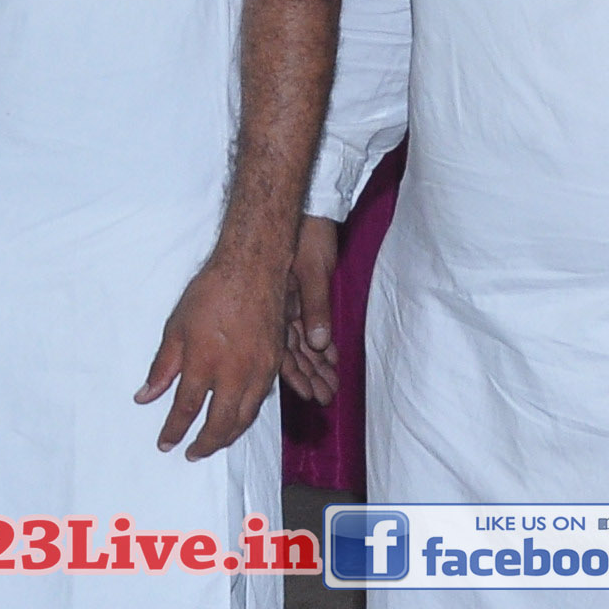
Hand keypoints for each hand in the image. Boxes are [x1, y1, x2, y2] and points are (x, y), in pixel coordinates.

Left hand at [138, 239, 289, 459]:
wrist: (253, 269)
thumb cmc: (210, 293)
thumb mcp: (176, 328)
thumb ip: (163, 367)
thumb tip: (145, 397)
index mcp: (204, 363)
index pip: (186, 409)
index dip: (174, 431)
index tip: (165, 444)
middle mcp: (234, 373)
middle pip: (220, 423)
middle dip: (205, 444)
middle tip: (192, 454)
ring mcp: (259, 370)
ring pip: (244, 417)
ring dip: (228, 435)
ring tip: (213, 443)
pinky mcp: (275, 364)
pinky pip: (260, 400)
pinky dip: (246, 415)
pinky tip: (236, 418)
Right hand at [278, 212, 342, 404]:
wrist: (308, 212)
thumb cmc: (309, 237)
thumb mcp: (314, 272)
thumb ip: (316, 308)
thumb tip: (318, 343)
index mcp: (278, 306)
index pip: (284, 350)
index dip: (296, 374)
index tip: (310, 394)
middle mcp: (281, 310)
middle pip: (293, 352)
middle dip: (309, 375)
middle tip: (325, 397)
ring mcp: (291, 304)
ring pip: (302, 342)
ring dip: (316, 364)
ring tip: (331, 385)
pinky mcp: (302, 297)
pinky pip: (310, 326)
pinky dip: (322, 343)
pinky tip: (331, 358)